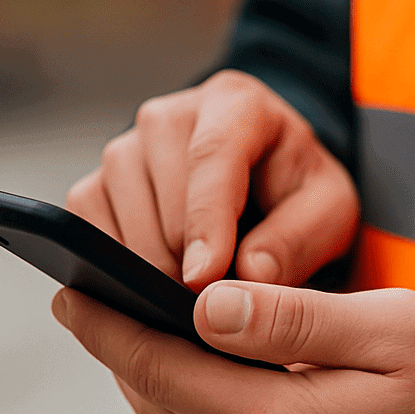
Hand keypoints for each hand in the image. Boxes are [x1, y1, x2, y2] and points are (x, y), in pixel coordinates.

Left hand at [51, 280, 414, 413]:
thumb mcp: (390, 327)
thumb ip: (292, 316)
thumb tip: (204, 304)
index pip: (163, 372)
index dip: (109, 329)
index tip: (70, 290)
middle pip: (160, 412)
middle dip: (120, 357)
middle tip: (93, 304)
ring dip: (153, 390)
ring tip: (135, 338)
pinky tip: (201, 383)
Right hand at [66, 70, 357, 288]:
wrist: (266, 184)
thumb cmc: (296, 193)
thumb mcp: (328, 212)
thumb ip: (299, 238)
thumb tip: (251, 273)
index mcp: (235, 104)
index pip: (212, 155)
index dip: (205, 221)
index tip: (203, 280)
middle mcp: (169, 117)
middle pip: (155, 188)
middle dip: (178, 258)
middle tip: (207, 309)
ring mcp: (126, 148)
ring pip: (115, 210)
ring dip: (144, 265)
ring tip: (184, 300)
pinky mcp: (97, 183)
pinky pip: (85, 226)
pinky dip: (108, 265)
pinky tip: (147, 290)